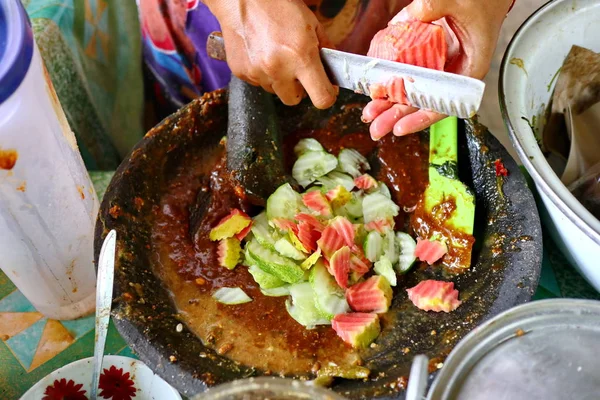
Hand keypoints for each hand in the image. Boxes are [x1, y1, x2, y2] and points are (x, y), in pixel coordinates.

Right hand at [205, 0, 336, 108]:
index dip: (327, 95)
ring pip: (275, 91)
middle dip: (299, 89)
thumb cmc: (279, 6)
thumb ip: (325, 50)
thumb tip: (332, 72)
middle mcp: (278, 69)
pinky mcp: (241, 73)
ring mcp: (257, 73)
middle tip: (297, 70)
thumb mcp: (312, 24)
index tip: (326, 89)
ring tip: (275, 55)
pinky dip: (262, 72)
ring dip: (279, 79)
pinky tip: (261, 53)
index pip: (322, 98)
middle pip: (294, 100)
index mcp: (301, 57)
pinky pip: (258, 82)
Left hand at [363, 0, 513, 139]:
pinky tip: (372, 87)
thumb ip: (433, 6)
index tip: (400, 127)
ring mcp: (436, 64)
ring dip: (389, 102)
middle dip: (396, 116)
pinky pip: (405, 71)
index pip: (445, 102)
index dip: (421, 118)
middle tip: (375, 128)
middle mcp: (452, 71)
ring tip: (369, 112)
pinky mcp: (425, 55)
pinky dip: (389, 79)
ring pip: (411, 90)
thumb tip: (406, 19)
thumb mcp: (459, 0)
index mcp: (469, 68)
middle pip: (422, 102)